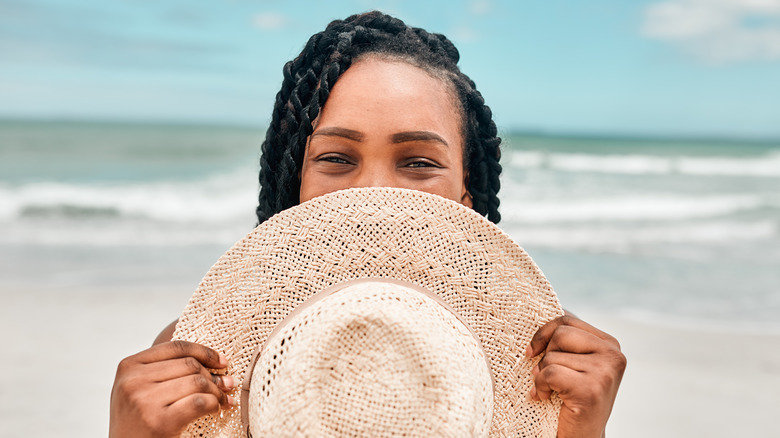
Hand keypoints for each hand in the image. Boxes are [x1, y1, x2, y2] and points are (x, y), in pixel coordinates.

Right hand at [109, 340, 234, 437]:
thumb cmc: (137, 421)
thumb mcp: (140, 389)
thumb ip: (167, 371)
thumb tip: (219, 363)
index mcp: (129, 366)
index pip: (176, 347)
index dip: (204, 352)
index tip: (221, 362)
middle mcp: (133, 381)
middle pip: (190, 365)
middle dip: (213, 376)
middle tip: (226, 385)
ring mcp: (144, 401)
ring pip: (197, 382)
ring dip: (216, 392)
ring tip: (223, 399)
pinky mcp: (159, 422)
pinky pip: (199, 402)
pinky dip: (214, 404)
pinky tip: (216, 409)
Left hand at [526, 315, 625, 437]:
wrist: (580, 437)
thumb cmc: (570, 398)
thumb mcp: (572, 364)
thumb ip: (565, 341)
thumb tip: (535, 310)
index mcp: (610, 344)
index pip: (567, 320)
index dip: (543, 333)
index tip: (532, 351)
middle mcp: (613, 355)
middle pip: (560, 333)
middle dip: (544, 355)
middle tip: (543, 376)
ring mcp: (605, 372)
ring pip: (552, 355)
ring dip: (541, 375)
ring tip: (549, 390)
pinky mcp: (591, 389)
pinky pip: (549, 373)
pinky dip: (540, 386)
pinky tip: (545, 398)